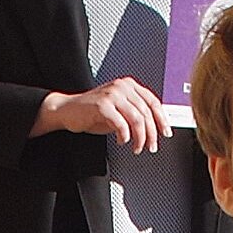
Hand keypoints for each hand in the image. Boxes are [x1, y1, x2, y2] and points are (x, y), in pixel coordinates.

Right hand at [34, 76, 165, 152]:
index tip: (165, 132)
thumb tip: (154, 128)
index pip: (153, 101)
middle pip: (146, 112)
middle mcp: (122, 87)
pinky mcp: (102, 105)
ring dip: (140, 138)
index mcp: (128, 85)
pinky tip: (122, 141)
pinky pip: (122, 124)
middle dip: (152, 133)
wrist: (67, 110)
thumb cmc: (92, 112)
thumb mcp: (118, 110)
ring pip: (137, 119)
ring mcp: (112, 95)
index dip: (162, 119)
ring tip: (137, 147)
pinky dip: (125, 136)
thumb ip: (135, 114)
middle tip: (151, 146)